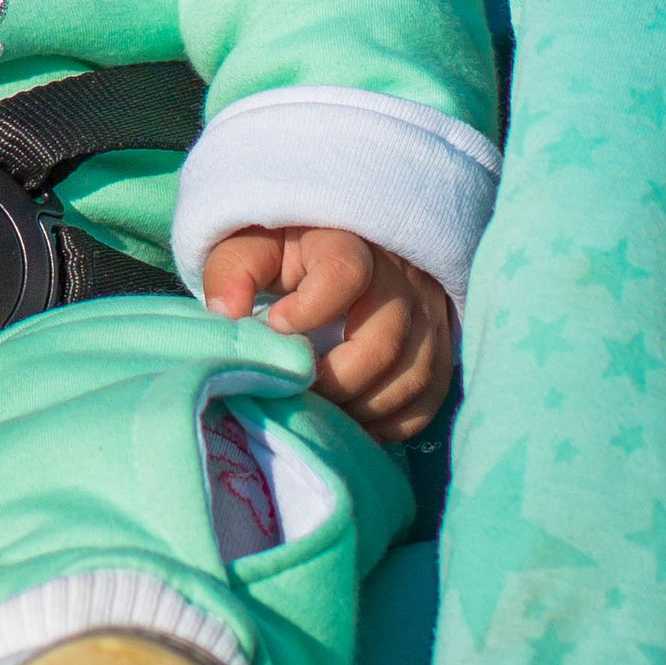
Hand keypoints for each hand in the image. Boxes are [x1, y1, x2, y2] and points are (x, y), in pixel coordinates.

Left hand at [200, 225, 454, 442]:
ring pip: (412, 374)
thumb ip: (232, 273)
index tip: (275, 325)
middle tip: (297, 392)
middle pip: (384, 339)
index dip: (311, 309)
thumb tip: (228, 315)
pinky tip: (354, 423)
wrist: (334, 247)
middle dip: (337, 380)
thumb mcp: (250, 247)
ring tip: (322, 411)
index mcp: (347, 241)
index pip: (345, 272)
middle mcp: (399, 276)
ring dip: (364, 407)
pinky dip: (392, 422)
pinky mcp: (437, 345)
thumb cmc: (284, 252)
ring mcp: (426, 312)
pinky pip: (429, 396)